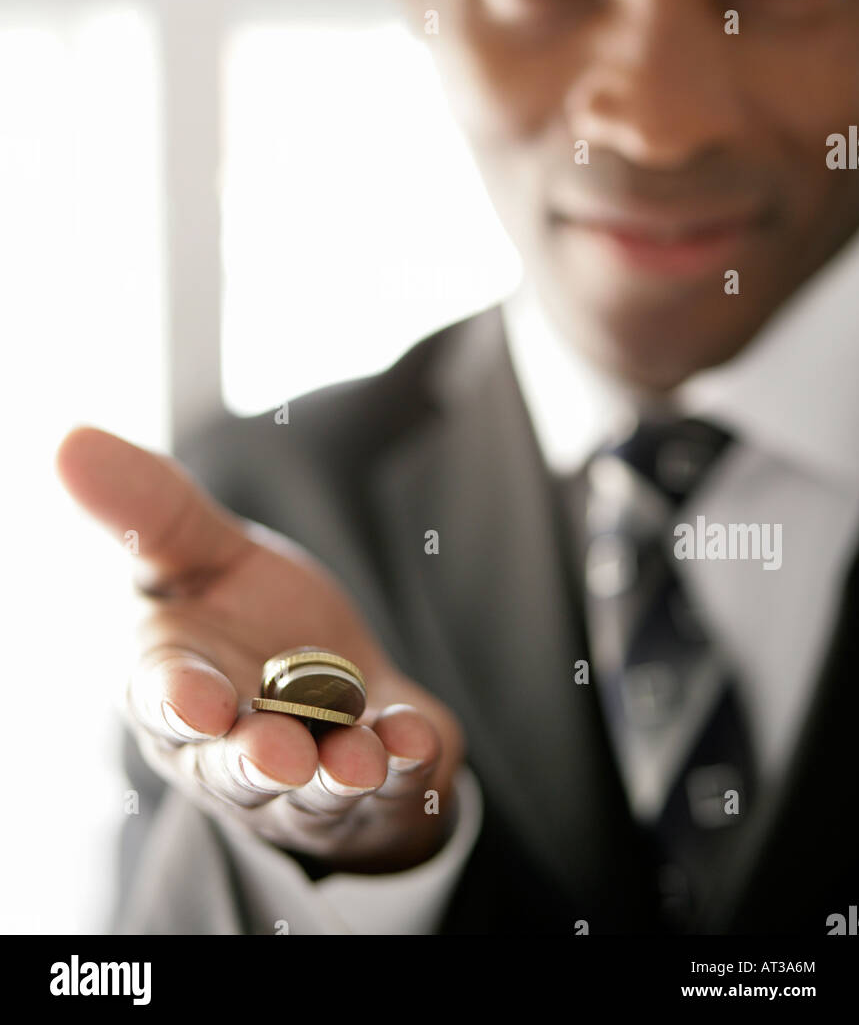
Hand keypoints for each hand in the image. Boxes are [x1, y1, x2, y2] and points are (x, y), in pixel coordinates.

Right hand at [55, 426, 464, 872]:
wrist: (334, 684)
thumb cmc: (246, 619)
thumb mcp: (202, 553)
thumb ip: (149, 510)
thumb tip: (69, 438)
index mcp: (173, 687)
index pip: (163, 700)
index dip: (178, 701)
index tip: (196, 701)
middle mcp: (231, 750)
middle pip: (236, 766)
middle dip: (258, 760)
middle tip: (282, 754)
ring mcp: (306, 783)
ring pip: (315, 792)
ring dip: (337, 776)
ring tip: (362, 759)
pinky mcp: (382, 786)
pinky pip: (395, 787)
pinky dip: (406, 764)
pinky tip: (417, 737)